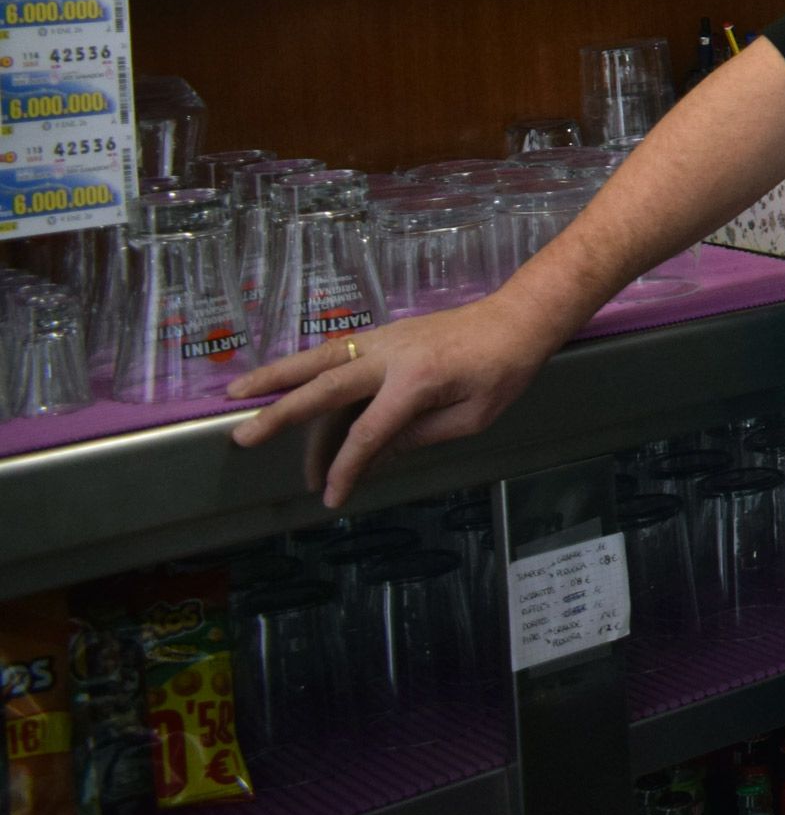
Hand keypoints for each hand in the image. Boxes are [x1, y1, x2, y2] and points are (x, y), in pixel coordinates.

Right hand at [225, 293, 560, 507]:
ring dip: (276, 376)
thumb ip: (418, 435)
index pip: (366, 433)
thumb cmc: (504, 370)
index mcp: (415, 381)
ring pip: (319, 358)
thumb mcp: (471, 417)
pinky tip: (283, 382)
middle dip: (281, 414)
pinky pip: (336, 352)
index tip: (330, 496)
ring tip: (235, 394)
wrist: (518, 318)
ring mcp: (384, 339)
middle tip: (243, 437)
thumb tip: (371, 454)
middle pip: (324, 386)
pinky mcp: (385, 335)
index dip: (345, 468)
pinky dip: (304, 367)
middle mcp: (390, 355)